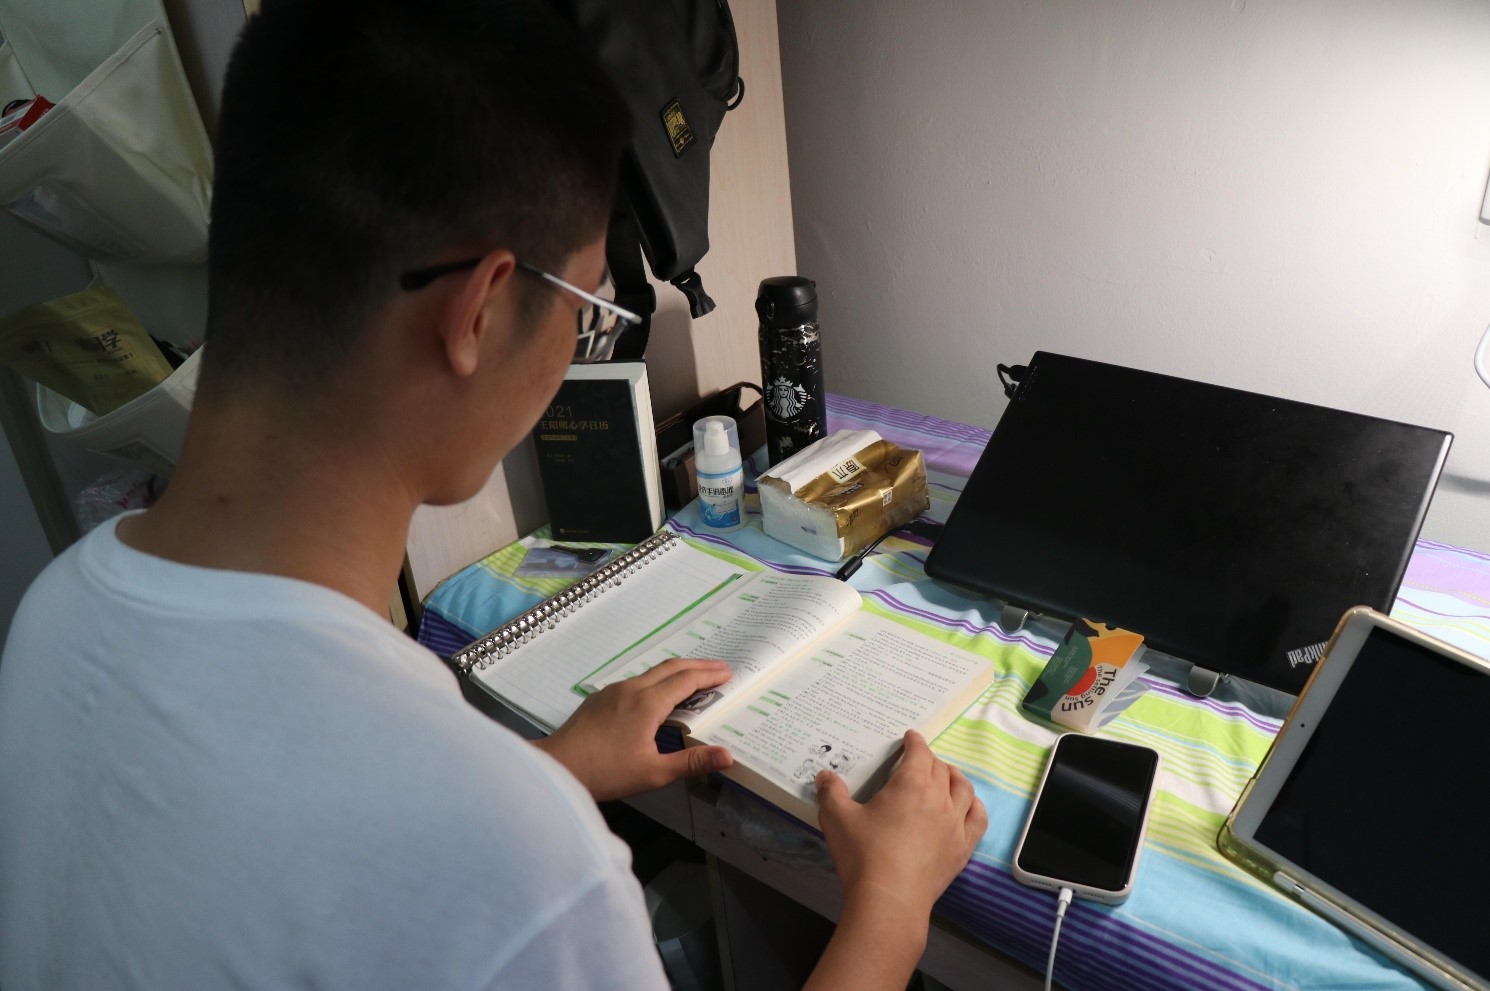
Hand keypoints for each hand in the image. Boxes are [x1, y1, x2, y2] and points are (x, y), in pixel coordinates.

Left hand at [535, 658, 733, 801]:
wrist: (557, 765)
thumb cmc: (605, 772)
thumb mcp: (653, 773)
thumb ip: (691, 763)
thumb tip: (727, 755)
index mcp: (648, 704)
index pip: (686, 681)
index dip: (709, 676)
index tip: (728, 673)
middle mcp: (632, 689)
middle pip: (671, 667)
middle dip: (698, 665)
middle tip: (719, 666)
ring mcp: (614, 691)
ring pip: (652, 672)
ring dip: (677, 670)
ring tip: (693, 676)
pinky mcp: (601, 698)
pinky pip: (636, 680)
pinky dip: (657, 679)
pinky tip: (657, 694)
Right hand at [815, 729, 986, 922]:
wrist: (890, 900)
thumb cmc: (863, 854)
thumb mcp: (837, 818)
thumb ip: (830, 793)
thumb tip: (824, 776)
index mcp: (911, 784)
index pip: (919, 753)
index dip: (915, 742)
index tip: (911, 737)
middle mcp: (939, 798)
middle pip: (941, 769)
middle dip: (930, 760)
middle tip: (919, 760)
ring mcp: (955, 824)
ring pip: (964, 789)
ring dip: (955, 777)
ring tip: (947, 776)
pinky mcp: (962, 848)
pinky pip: (978, 819)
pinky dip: (975, 806)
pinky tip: (969, 806)